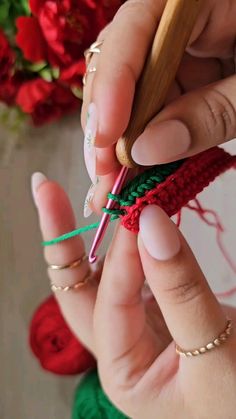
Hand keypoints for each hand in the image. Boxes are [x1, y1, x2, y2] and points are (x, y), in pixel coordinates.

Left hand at [32, 173, 235, 418]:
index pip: (111, 304)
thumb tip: (150, 225)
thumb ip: (181, 291)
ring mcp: (140, 324)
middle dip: (63, 238)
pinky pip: (137, 271)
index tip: (141, 211)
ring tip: (89, 196)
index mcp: (121, 372)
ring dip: (95, 236)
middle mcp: (121, 345)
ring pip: (105, 276)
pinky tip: (128, 218)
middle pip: (79, 288)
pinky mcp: (162, 308)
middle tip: (47, 190)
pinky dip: (133, 244)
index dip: (125, 257)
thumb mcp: (212, 353)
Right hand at [81, 0, 235, 212]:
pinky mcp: (184, 82)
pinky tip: (134, 170)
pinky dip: (143, 144)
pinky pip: (152, 111)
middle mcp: (183, 24)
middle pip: (124, 64)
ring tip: (114, 182)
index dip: (115, 82)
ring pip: (131, 94)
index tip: (108, 136)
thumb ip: (212, 114)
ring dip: (120, 141)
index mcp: (204, 0)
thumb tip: (148, 149)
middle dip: (108, 121)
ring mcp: (181, 55)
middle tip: (103, 171)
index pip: (140, 25)